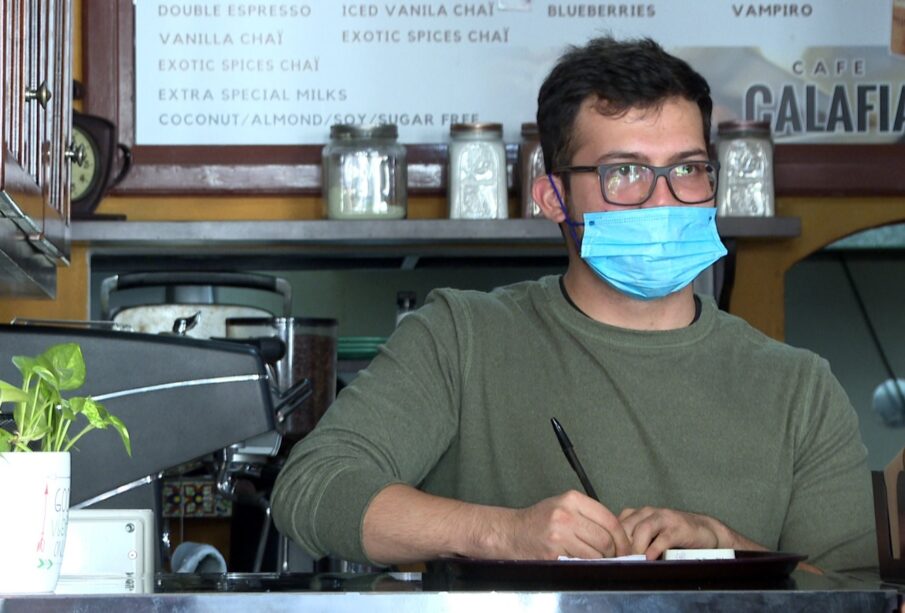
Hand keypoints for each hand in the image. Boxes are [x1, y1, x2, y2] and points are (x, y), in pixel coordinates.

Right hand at [495, 490, 631, 559]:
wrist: (510, 532)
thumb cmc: (538, 521)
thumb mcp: (563, 506)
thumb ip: (588, 515)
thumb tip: (618, 534)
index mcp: (572, 499)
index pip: (610, 519)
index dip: (622, 538)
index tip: (626, 547)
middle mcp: (566, 514)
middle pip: (605, 539)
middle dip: (614, 553)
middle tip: (614, 558)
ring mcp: (559, 534)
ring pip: (595, 554)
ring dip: (600, 561)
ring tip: (596, 560)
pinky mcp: (553, 552)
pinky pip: (580, 563)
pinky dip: (585, 566)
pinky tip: (581, 562)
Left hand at [618, 506, 742, 559]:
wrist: (706, 531)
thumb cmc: (675, 535)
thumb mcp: (651, 535)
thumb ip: (635, 540)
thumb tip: (616, 558)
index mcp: (639, 514)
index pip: (618, 524)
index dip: (612, 541)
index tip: (609, 556)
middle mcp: (649, 512)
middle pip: (627, 526)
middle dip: (621, 545)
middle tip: (619, 562)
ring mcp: (665, 518)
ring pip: (643, 530)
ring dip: (636, 547)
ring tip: (633, 562)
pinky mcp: (678, 528)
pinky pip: (663, 538)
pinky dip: (654, 549)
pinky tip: (650, 559)